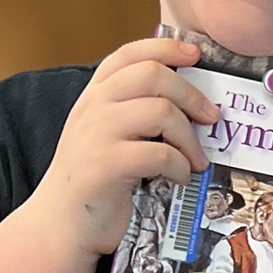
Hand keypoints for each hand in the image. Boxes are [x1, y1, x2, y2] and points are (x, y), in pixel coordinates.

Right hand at [30, 38, 219, 257]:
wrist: (61, 224)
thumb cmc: (97, 178)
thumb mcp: (108, 135)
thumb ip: (135, 109)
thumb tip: (192, 96)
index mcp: (94, 96)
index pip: (128, 55)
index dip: (164, 47)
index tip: (196, 54)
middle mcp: (92, 108)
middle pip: (153, 75)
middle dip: (192, 95)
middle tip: (211, 118)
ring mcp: (95, 135)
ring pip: (161, 112)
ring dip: (190, 138)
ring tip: (195, 160)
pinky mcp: (105, 166)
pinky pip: (160, 154)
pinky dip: (179, 167)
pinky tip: (179, 178)